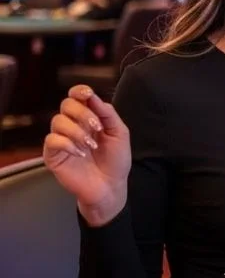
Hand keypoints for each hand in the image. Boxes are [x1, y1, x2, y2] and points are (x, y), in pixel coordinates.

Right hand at [43, 85, 130, 225]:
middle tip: (97, 128)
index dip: (79, 91)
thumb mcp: (119, 133)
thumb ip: (107, 114)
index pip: (76, 97)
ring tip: (91, 145)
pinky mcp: (53, 155)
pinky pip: (52, 140)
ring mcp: (61, 139)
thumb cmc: (115, 160)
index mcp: (88, 117)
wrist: (111, 186)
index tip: (88, 94)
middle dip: (83, 113)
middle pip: (66, 105)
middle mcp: (73, 125)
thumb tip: (94, 96)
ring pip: (58, 121)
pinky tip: (80, 153)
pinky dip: (67, 143)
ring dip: (77, 131)